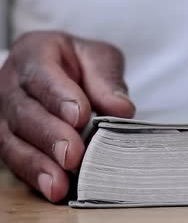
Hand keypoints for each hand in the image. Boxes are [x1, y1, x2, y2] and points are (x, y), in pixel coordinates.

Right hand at [0, 31, 134, 201]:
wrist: (61, 68)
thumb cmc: (80, 62)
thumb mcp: (99, 58)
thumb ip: (107, 79)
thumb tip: (122, 110)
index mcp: (34, 53)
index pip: (41, 75)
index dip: (59, 97)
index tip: (81, 117)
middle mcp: (11, 84)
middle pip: (25, 112)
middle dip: (50, 136)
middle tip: (73, 154)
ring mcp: (6, 113)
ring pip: (13, 141)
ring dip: (38, 164)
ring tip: (60, 183)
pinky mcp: (10, 138)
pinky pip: (15, 159)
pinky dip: (35, 175)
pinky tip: (53, 188)